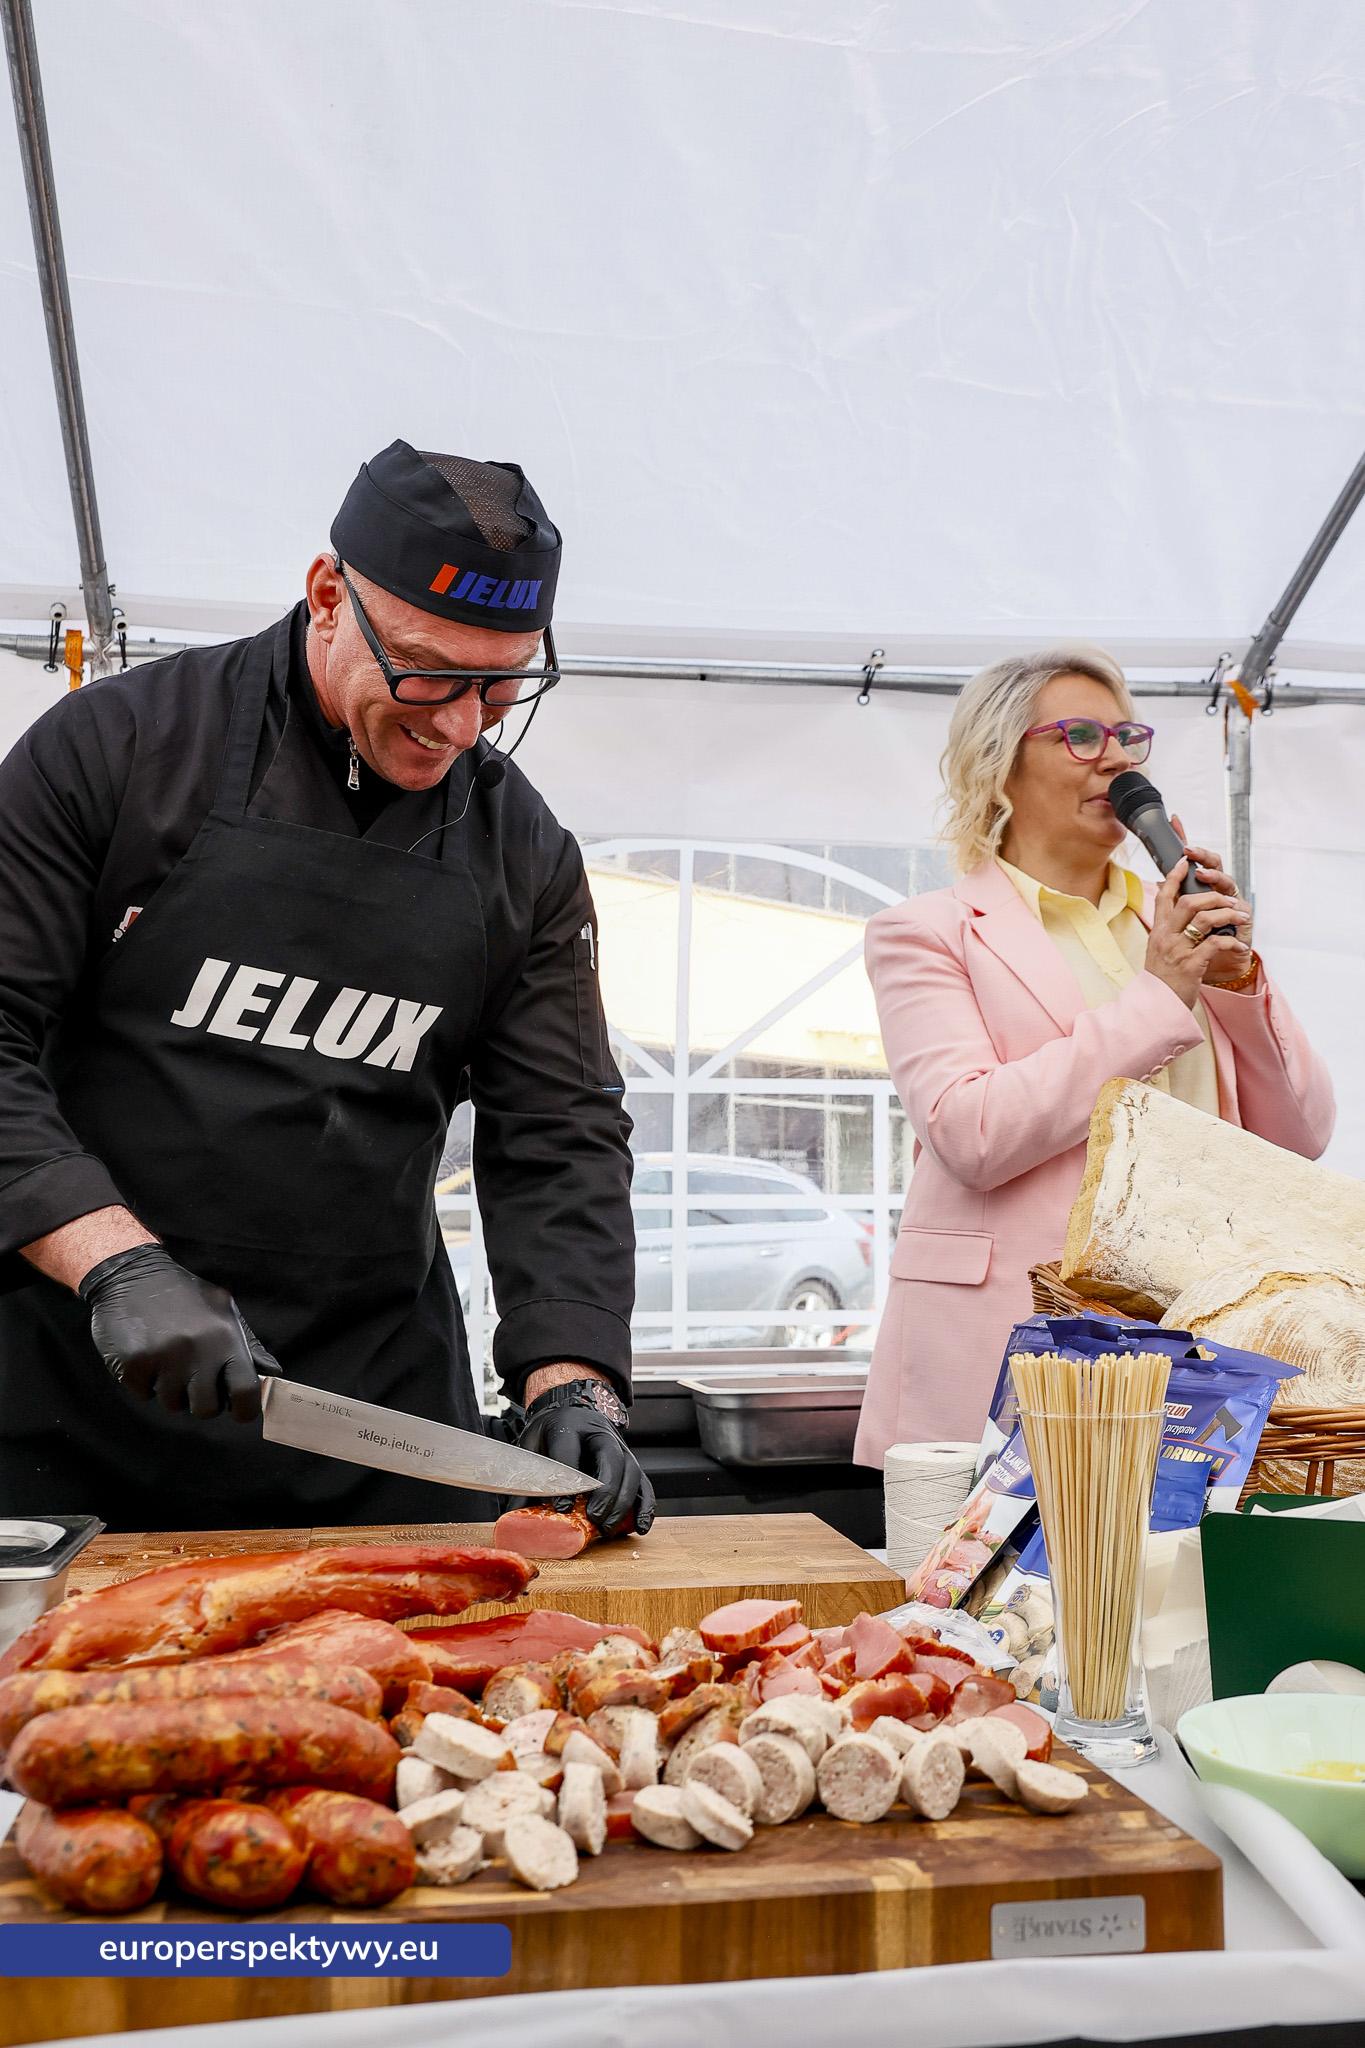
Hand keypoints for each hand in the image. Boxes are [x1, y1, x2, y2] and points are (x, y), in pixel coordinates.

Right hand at [79, 1246, 281, 1422]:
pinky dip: (144, 1382)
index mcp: (225, 1337)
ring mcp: (164, 1358)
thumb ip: (248, 1344)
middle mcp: (198, 1350)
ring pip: (173, 1403)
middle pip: (206, 1409)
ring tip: (166, 1359)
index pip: (245, 1391)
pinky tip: (145, 1355)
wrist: (130, 1276)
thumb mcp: (223, 1310)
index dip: (244, 1410)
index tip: (238, 1411)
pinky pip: (144, 1395)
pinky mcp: (134, 1364)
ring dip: (169, 1388)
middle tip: (192, 1379)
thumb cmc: (182, 1295)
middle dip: (200, 1401)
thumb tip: (273, 1374)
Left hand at [515, 1381, 655, 1537]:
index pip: (569, 1451)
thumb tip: (513, 1517)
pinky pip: (644, 1485)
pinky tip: (639, 1527)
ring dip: (622, 1503)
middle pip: (611, 1459)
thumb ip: (526, 1478)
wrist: (571, 1411)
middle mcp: (600, 1433)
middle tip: (594, 1517)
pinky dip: (644, 1507)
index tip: (561, 1507)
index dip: (566, 1481)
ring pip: (631, 1472)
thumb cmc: (551, 1433)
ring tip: (607, 1528)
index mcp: (569, 1425)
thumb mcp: (532, 1446)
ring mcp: (620, 1447)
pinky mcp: (630, 1463)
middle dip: (605, 1492)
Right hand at [1143, 822, 1253, 1007]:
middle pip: (1189, 902)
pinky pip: (1216, 944)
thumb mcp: (1158, 949)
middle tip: (1230, 899)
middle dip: (1214, 896)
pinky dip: (1232, 942)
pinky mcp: (1192, 965)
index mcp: (1158, 931)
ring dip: (1228, 914)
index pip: (1164, 895)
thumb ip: (1167, 929)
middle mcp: (1166, 937)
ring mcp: (1178, 950)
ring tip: (1241, 916)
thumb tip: (1174, 909)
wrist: (1158, 1007)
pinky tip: (1241, 946)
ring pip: (1205, 918)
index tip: (1187, 862)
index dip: (1175, 876)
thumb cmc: (1163, 978)